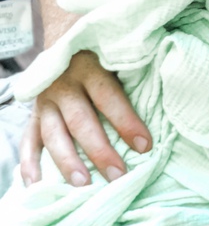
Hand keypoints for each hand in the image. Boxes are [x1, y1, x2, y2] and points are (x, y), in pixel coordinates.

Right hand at [19, 49, 151, 186]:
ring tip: (83, 184)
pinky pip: (28, 141)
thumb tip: (164, 98)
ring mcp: (45, 101)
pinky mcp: (33, 114)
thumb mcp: (114, 54)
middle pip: (81, 121)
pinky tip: (37, 185)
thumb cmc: (102, 52)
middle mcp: (64, 84)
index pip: (109, 97)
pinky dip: (30, 164)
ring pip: (54, 135)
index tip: (145, 145)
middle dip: (100, 150)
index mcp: (89, 67)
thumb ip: (131, 73)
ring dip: (68, 161)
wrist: (63, 39)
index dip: (126, 122)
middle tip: (118, 175)